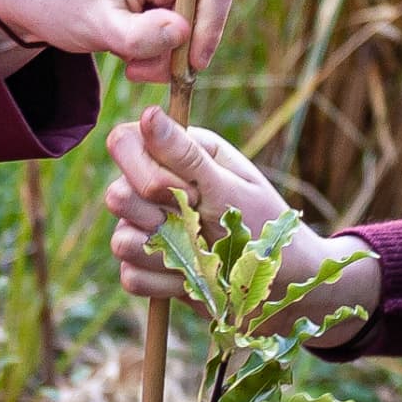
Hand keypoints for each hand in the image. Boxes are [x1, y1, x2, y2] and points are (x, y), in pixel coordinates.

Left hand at [0, 0, 235, 85]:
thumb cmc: (62, 4)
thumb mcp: (96, 27)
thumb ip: (140, 34)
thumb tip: (183, 33)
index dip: (212, 25)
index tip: (192, 64)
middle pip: (207, 9)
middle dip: (182, 48)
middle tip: (140, 72)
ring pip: (194, 26)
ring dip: (167, 55)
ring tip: (129, 64)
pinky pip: (181, 30)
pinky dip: (161, 51)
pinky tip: (131, 54)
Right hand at [105, 109, 377, 343]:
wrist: (286, 288)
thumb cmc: (267, 227)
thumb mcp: (232, 189)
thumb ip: (187, 157)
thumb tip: (148, 114)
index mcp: (180, 153)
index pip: (125, 143)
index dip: (145, 173)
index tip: (188, 193)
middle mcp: (158, 187)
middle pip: (115, 195)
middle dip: (157, 218)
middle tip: (200, 226)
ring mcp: (151, 229)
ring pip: (120, 241)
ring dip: (166, 255)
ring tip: (204, 257)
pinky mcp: (151, 268)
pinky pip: (131, 276)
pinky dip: (164, 284)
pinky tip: (195, 280)